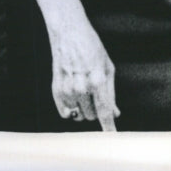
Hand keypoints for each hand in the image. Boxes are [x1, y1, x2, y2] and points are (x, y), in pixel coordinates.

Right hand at [48, 14, 119, 130]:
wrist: (69, 33)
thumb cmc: (92, 47)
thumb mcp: (107, 66)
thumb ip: (110, 93)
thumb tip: (115, 114)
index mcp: (98, 79)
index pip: (104, 110)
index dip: (108, 126)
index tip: (112, 137)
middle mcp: (82, 86)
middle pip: (92, 115)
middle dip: (97, 108)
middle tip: (95, 90)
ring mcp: (67, 88)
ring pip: (79, 114)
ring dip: (84, 107)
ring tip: (84, 86)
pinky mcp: (55, 89)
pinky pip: (64, 111)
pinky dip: (70, 108)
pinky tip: (74, 95)